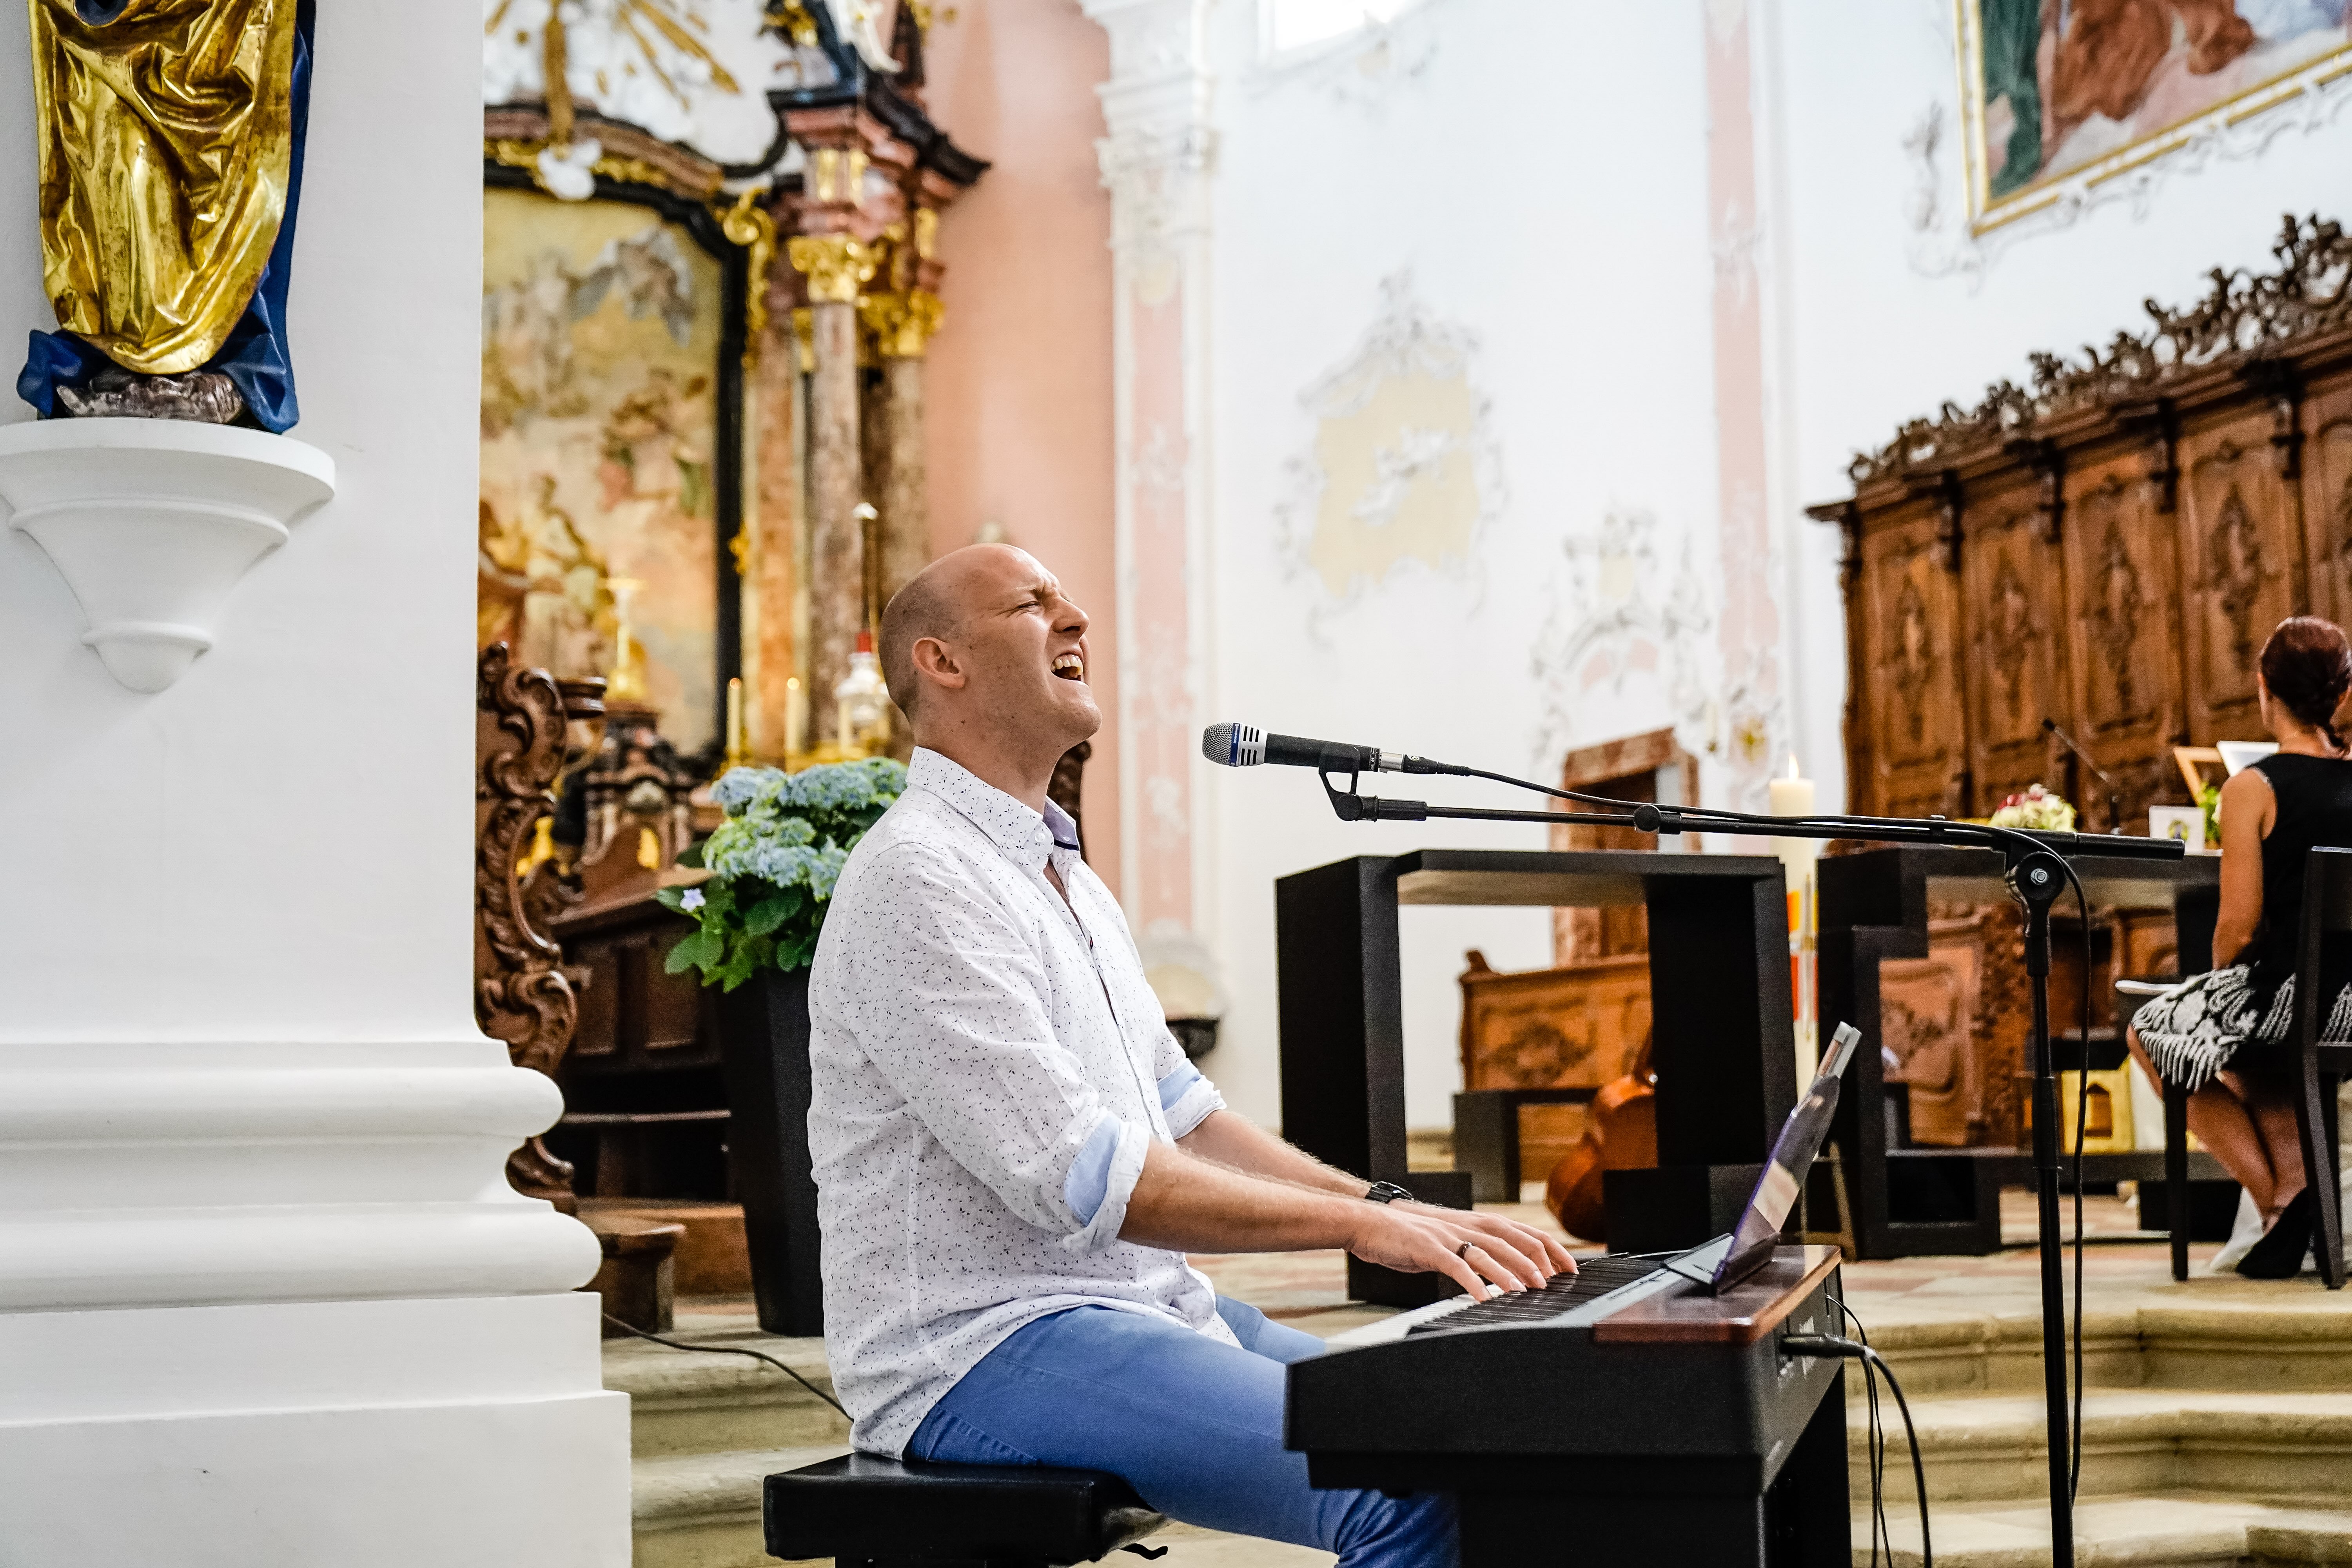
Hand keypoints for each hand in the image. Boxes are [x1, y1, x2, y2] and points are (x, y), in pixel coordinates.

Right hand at [1345, 1204, 1556, 1300]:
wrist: (1369, 1223)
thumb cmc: (1408, 1235)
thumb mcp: (1449, 1238)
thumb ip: (1475, 1249)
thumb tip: (1504, 1270)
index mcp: (1474, 1222)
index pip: (1521, 1231)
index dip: (1547, 1247)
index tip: (1567, 1265)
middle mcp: (1465, 1225)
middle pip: (1510, 1239)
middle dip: (1536, 1260)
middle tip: (1553, 1281)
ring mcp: (1447, 1236)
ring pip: (1487, 1251)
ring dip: (1510, 1271)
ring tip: (1528, 1289)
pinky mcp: (1428, 1249)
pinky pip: (1456, 1266)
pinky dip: (1472, 1283)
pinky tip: (1483, 1298)